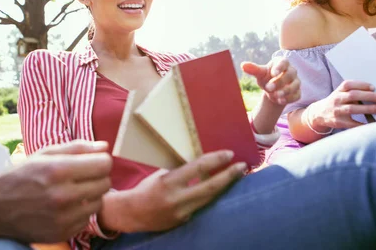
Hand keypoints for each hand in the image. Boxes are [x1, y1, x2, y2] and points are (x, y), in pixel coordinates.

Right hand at [0, 140, 111, 243]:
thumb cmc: (21, 176)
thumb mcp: (45, 154)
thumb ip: (78, 148)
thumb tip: (105, 147)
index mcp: (58, 170)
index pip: (103, 164)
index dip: (101, 160)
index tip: (93, 162)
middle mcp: (62, 195)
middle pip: (105, 183)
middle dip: (97, 177)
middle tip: (82, 176)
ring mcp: (63, 217)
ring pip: (99, 202)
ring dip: (91, 195)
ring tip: (73, 191)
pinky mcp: (63, 232)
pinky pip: (88, 218)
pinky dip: (81, 211)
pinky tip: (66, 206)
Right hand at [119, 151, 245, 231]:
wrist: (132, 213)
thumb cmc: (146, 188)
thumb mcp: (162, 174)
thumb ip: (181, 171)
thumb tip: (203, 163)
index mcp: (169, 182)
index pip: (198, 168)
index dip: (216, 160)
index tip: (229, 154)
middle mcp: (177, 199)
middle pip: (210, 187)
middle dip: (229, 176)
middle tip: (243, 166)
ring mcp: (182, 213)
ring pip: (210, 199)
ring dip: (225, 187)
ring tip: (236, 176)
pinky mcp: (184, 221)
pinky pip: (201, 206)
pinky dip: (211, 196)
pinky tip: (219, 189)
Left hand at [242, 58, 300, 105]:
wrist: (272, 90)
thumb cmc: (267, 77)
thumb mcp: (260, 73)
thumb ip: (254, 69)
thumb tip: (243, 65)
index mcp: (282, 63)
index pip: (284, 62)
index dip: (279, 67)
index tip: (273, 73)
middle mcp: (292, 71)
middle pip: (289, 75)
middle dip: (279, 82)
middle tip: (268, 88)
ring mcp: (296, 82)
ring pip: (295, 86)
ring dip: (285, 91)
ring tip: (274, 96)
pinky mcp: (297, 92)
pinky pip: (296, 95)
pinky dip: (288, 99)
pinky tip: (280, 101)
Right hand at [307, 80, 375, 130]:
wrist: (319, 114)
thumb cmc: (336, 102)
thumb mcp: (340, 94)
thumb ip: (352, 92)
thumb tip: (375, 92)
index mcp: (337, 91)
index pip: (348, 85)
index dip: (361, 85)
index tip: (374, 87)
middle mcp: (336, 100)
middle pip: (353, 95)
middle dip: (370, 96)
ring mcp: (336, 111)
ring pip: (352, 108)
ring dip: (368, 108)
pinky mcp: (338, 122)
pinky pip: (353, 123)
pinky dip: (364, 124)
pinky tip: (375, 123)